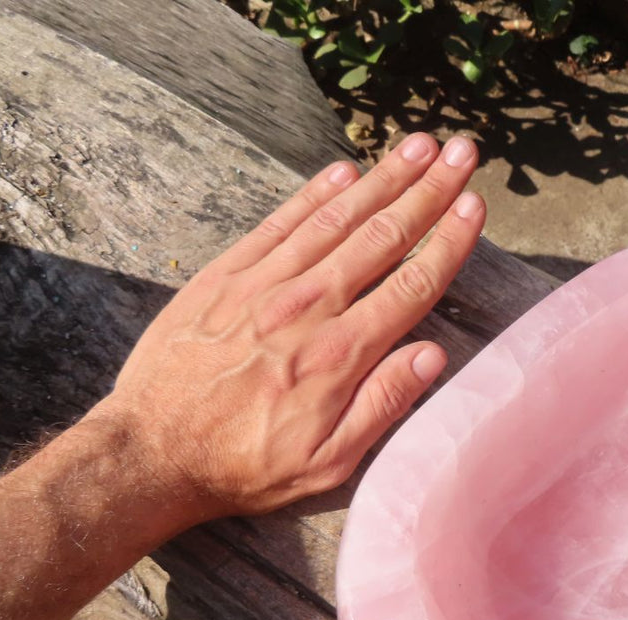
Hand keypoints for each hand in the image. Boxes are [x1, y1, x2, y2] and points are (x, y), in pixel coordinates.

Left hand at [92, 133, 483, 522]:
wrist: (152, 453)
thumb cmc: (246, 466)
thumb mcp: (328, 463)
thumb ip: (383, 406)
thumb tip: (432, 355)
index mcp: (339, 357)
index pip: (410, 286)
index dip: (448, 242)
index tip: (475, 205)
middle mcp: (306, 309)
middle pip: (380, 238)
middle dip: (428, 191)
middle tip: (462, 152)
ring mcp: (263, 286)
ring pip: (336, 219)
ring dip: (382, 178)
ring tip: (419, 146)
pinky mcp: (225, 277)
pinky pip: (280, 223)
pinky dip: (314, 193)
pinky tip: (345, 169)